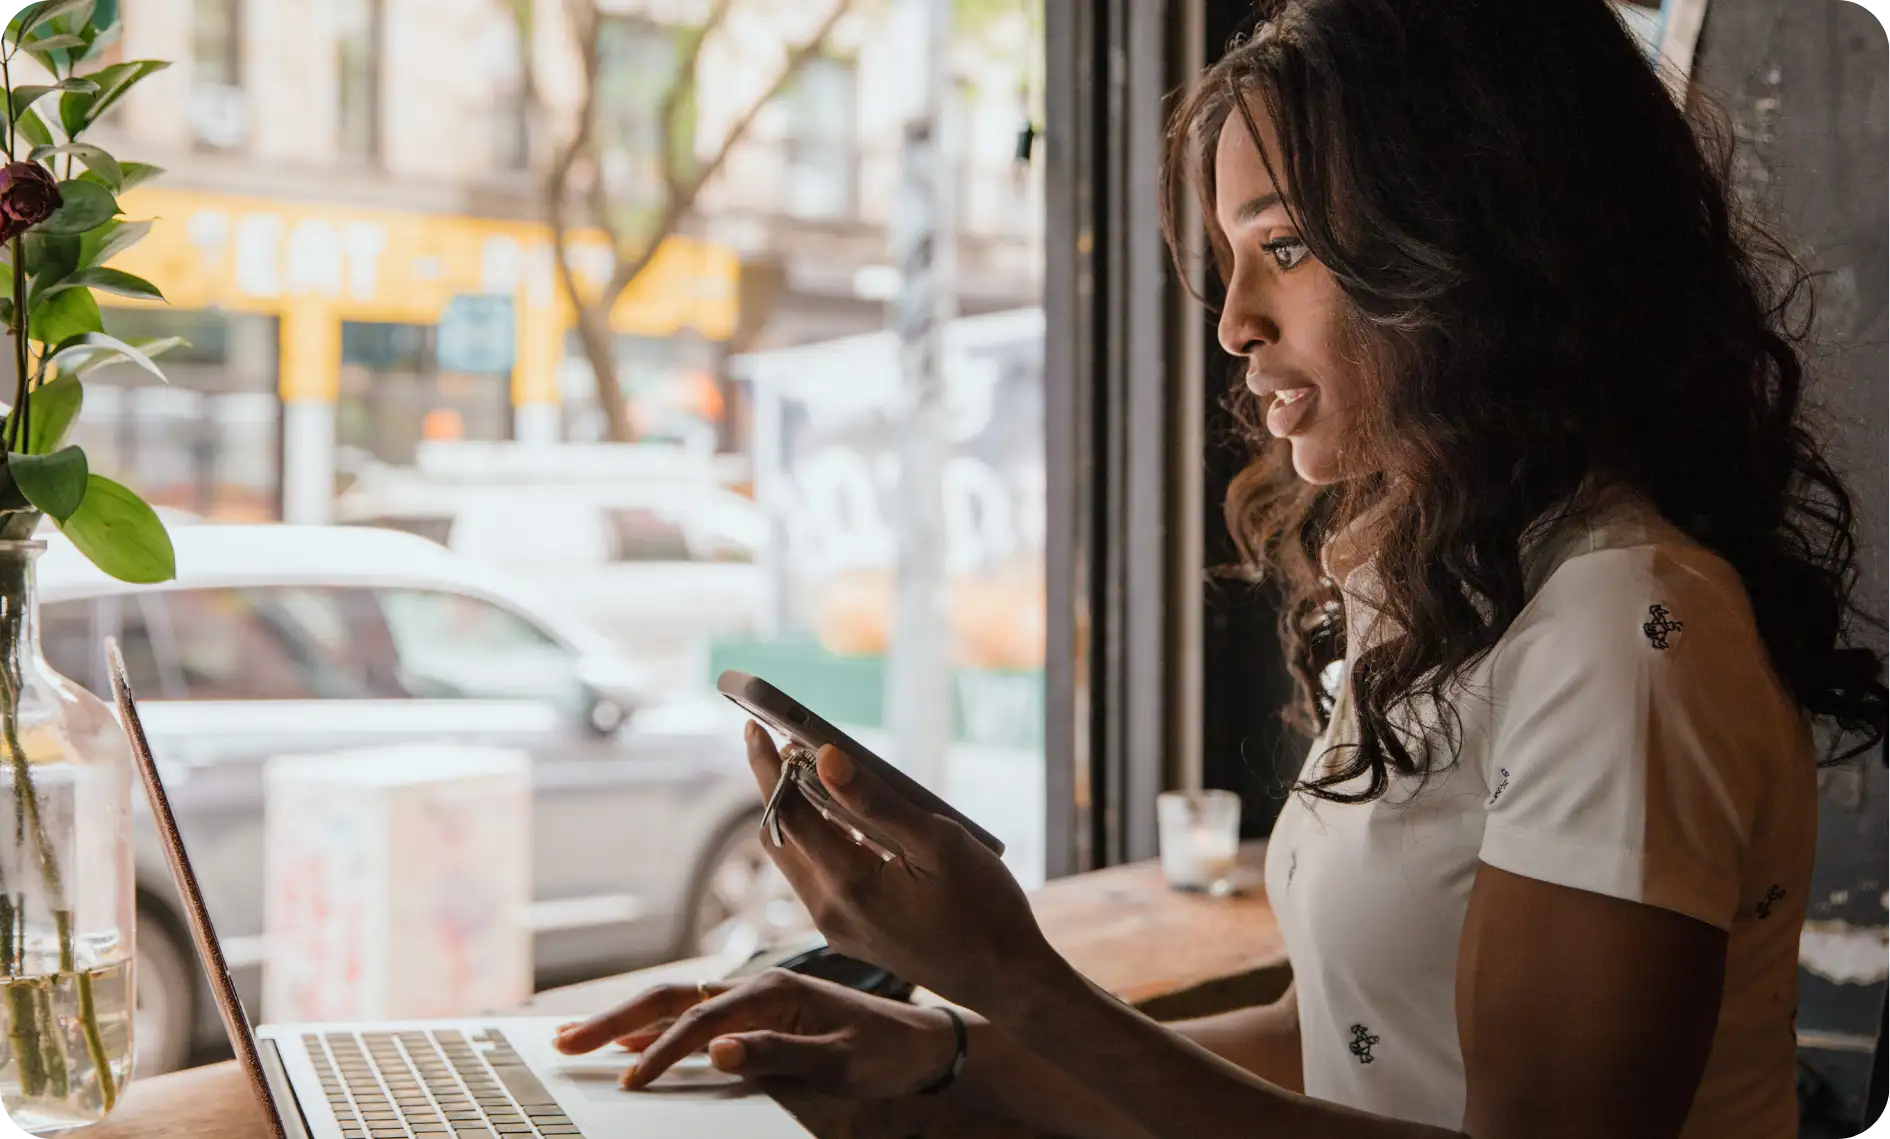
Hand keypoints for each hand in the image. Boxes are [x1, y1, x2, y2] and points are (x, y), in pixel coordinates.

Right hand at [551, 968, 959, 1096]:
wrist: (924, 1041)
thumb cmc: (886, 1053)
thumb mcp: (839, 1063)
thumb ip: (778, 1054)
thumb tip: (718, 1051)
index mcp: (776, 991)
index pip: (700, 1021)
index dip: (660, 1052)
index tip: (627, 1083)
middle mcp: (759, 985)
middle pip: (671, 996)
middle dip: (614, 1020)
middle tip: (563, 1043)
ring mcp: (757, 996)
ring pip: (676, 1001)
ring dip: (625, 1019)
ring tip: (577, 1037)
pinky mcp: (760, 1011)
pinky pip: (695, 1014)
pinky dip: (656, 1027)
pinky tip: (632, 1042)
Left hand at [744, 722, 1060, 1007]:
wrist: (1006, 981)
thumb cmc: (985, 909)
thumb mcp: (939, 843)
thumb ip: (876, 801)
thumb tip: (824, 758)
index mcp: (849, 885)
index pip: (788, 814)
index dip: (769, 768)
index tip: (756, 727)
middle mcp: (830, 911)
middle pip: (779, 837)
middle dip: (772, 787)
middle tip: (774, 741)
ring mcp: (837, 928)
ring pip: (795, 860)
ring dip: (795, 814)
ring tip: (807, 771)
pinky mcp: (850, 935)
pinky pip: (817, 879)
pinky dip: (817, 841)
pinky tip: (841, 818)